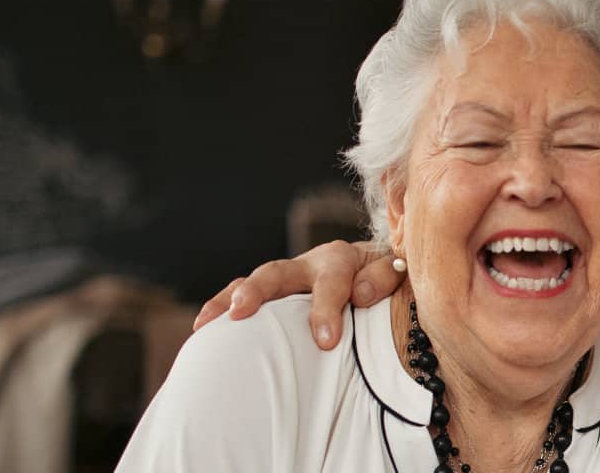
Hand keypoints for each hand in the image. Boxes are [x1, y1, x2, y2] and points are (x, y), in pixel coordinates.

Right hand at [192, 240, 401, 349]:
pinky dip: (221, 308)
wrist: (379, 271)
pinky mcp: (274, 294)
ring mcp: (287, 279)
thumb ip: (384, 278)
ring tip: (210, 321)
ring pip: (254, 283)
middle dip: (259, 291)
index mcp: (342, 259)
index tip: (325, 341)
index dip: (326, 309)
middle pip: (278, 272)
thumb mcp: (396, 273)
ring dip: (231, 299)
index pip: (332, 282)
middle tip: (242, 312)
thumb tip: (359, 295)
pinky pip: (242, 296)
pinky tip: (203, 328)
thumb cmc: (387, 280)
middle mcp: (308, 264)